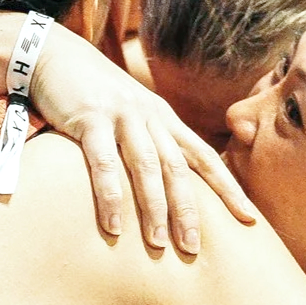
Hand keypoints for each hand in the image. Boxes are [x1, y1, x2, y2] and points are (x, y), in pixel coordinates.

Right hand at [27, 26, 255, 254]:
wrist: (56, 55)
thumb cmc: (95, 95)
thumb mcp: (132, 115)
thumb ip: (151, 143)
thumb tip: (168, 185)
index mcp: (165, 120)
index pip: (204, 157)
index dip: (228, 188)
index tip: (249, 217)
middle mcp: (150, 117)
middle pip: (179, 169)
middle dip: (189, 210)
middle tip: (194, 249)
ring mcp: (122, 117)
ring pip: (147, 167)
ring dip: (155, 208)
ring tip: (159, 244)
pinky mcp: (90, 119)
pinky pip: (104, 163)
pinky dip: (111, 195)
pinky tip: (114, 226)